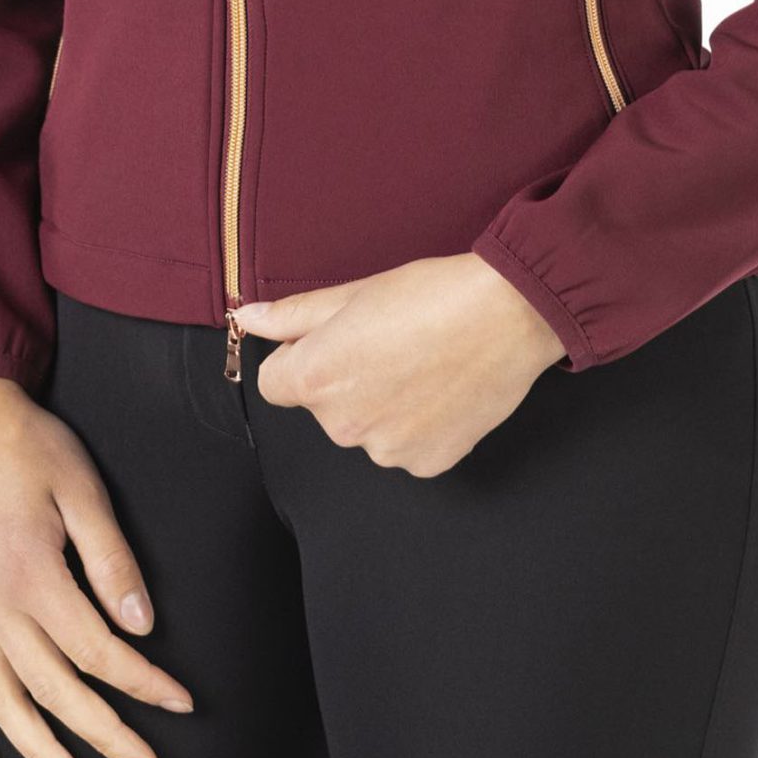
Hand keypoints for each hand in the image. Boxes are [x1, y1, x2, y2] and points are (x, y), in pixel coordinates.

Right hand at [0, 375, 196, 757]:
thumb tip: (142, 625)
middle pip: (55, 689)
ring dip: (41, 753)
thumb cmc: (31, 449)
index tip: (180, 703)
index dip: (143, 682)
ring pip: (4, 703)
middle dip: (105, 734)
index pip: (98, 650)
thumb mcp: (83, 490)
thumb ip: (112, 561)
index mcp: (32, 575)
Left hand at [230, 252, 569, 477]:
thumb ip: (294, 315)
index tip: (333, 340)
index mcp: (318, 377)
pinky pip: (405, 447)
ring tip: (421, 364)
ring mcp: (387, 451)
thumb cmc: (432, 294)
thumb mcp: (355, 292)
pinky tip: (441, 390)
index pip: (274, 383)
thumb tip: (247, 319)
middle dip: (344, 380)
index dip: (299, 357)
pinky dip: (417, 425)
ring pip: (366, 429)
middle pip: (323, 407)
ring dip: (381, 405)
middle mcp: (345, 426)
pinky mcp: (426, 464)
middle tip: (388, 343)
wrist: (509, 314)